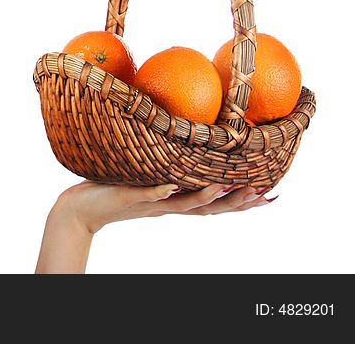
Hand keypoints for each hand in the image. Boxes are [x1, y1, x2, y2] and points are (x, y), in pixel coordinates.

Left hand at [53, 180, 275, 234]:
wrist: (81, 209)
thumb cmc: (115, 188)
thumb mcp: (148, 177)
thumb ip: (168, 168)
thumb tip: (185, 146)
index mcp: (175, 201)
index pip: (217, 203)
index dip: (244, 201)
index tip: (272, 195)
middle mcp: (168, 205)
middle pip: (209, 208)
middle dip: (236, 202)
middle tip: (263, 194)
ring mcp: (150, 202)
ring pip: (183, 203)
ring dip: (204, 197)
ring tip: (225, 188)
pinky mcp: (128, 197)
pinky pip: (146, 194)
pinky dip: (158, 191)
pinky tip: (169, 187)